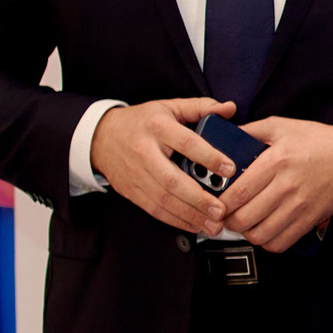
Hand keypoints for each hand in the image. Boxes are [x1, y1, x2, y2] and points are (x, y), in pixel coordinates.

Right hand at [89, 97, 237, 233]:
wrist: (102, 137)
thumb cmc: (142, 122)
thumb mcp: (169, 107)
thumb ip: (201, 107)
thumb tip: (230, 108)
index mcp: (158, 127)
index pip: (186, 142)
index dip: (209, 157)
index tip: (229, 169)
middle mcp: (145, 152)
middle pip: (172, 180)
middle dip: (198, 198)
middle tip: (221, 209)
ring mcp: (136, 174)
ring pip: (164, 199)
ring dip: (190, 215)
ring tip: (213, 225)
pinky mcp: (131, 191)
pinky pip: (154, 210)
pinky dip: (176, 220)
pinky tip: (194, 225)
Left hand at [217, 119, 332, 251]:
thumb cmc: (317, 141)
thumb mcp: (281, 126)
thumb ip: (250, 131)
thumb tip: (223, 138)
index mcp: (276, 161)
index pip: (238, 193)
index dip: (220, 204)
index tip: (215, 204)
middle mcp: (287, 186)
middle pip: (244, 218)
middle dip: (228, 221)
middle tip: (225, 216)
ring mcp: (299, 206)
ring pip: (260, 235)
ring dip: (246, 233)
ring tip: (244, 224)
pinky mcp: (309, 220)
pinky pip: (280, 243)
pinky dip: (266, 242)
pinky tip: (263, 230)